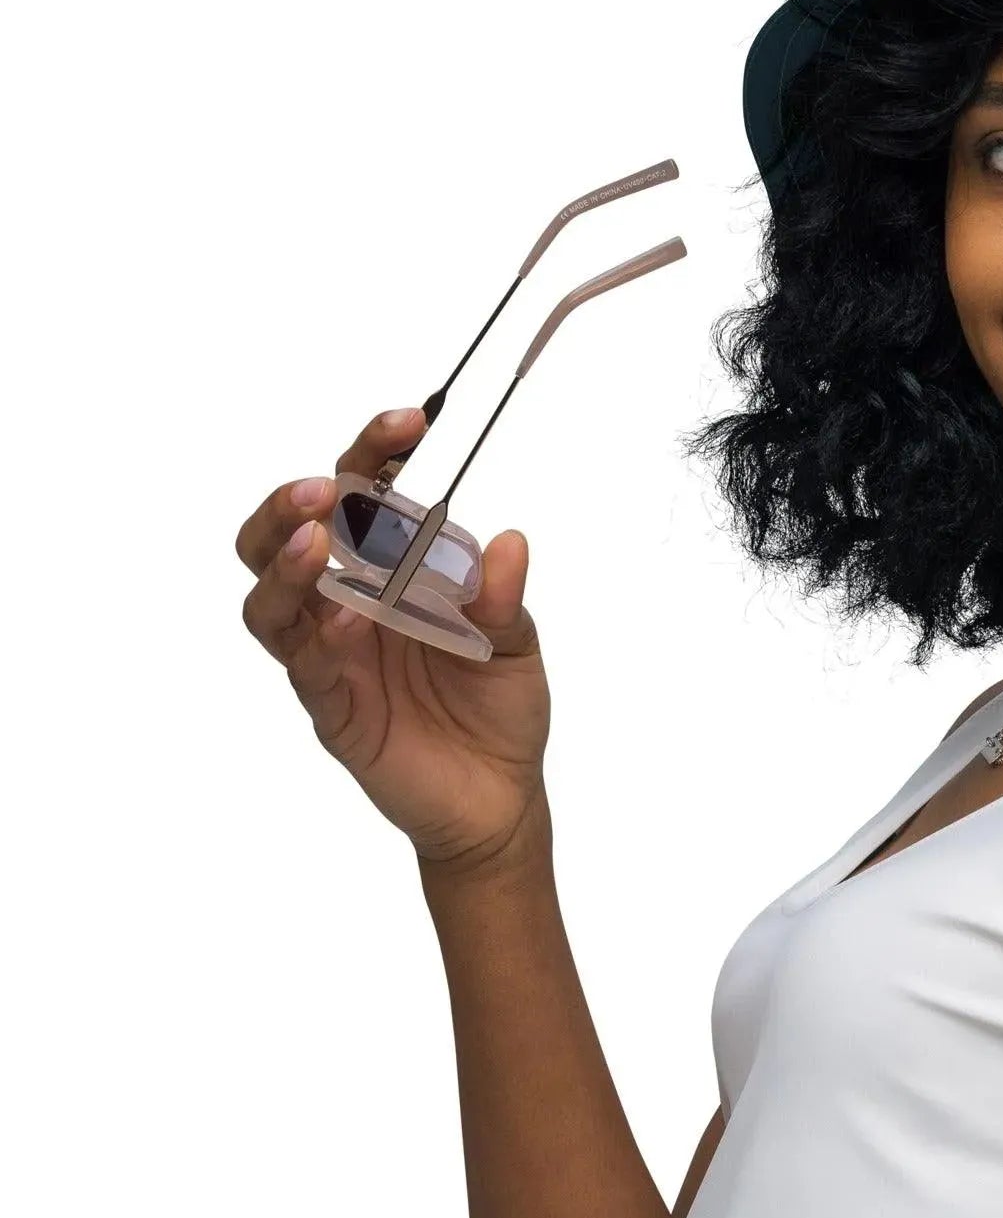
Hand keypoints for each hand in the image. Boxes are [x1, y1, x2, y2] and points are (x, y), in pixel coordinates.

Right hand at [237, 407, 552, 875]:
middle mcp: (346, 605)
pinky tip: (348, 619)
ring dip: (285, 564)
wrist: (499, 797)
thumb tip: (507, 542)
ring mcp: (330, 657)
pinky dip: (321, 636)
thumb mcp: (517, 644)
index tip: (408, 421)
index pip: (359, 499)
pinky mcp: (332, 709)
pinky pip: (306, 666)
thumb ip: (503, 599)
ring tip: (314, 540)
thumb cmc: (499, 710)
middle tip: (322, 487)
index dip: (372, 455)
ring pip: (269, 601)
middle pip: (281, 538)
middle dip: (289, 504)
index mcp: (388, 573)